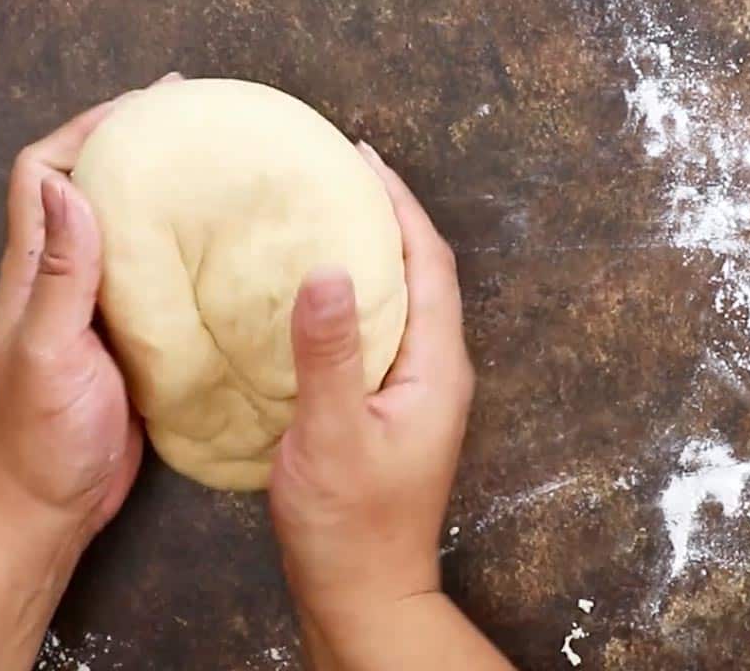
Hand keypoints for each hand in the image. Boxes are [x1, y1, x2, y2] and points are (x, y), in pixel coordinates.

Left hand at [0, 76, 181, 546]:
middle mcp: (61, 280)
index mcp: (35, 272)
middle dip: (127, 146)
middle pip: (86, 189)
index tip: (140, 108)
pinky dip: (178, 254)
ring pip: (121, 231)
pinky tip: (217, 253)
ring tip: (211, 170)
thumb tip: (68, 186)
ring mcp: (92, 311)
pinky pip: (149, 281)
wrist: (46, 506)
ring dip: (156, 195)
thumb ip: (60, 274)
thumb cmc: (38, 437)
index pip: (44, 174)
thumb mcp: (48, 352)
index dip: (83, 131)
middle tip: (189, 120)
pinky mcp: (124, 343)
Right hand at [269, 142, 474, 631]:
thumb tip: (325, 270)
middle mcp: (435, 370)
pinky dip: (354, 294)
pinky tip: (313, 291)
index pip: (429, 262)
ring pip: (401, 298)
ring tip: (326, 214)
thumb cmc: (349, 524)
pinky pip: (379, 328)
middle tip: (339, 173)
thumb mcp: (333, 434)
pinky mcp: (388, 405)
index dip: (400, 205)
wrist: (361, 591)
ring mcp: (414, 389)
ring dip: (372, 252)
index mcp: (435, 367)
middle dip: (387, 215)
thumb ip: (330, 355)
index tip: (362, 158)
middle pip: (421, 271)